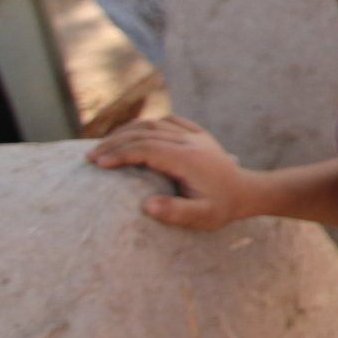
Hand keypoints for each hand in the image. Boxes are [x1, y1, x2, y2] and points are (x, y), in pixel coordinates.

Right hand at [87, 116, 258, 229]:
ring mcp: (195, 135)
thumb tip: (146, 206)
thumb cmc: (223, 207)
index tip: (97, 164)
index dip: (119, 154)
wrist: (248, 191)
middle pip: (144, 133)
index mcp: (188, 158)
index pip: (146, 148)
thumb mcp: (203, 217)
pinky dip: (147, 124)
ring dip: (126, 132)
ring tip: (103, 146)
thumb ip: (176, 212)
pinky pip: (169, 120)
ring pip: (154, 124)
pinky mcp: (198, 134)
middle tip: (89, 157)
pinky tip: (133, 133)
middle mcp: (190, 141)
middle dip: (114, 143)